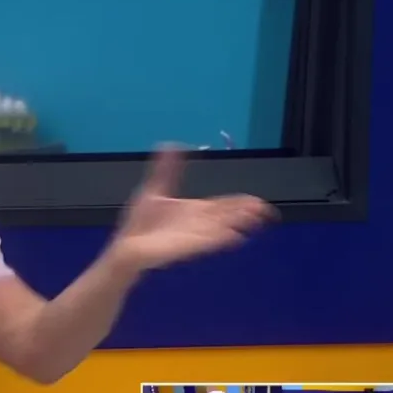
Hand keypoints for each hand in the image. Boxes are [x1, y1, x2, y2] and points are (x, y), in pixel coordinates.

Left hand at [109, 146, 275, 271]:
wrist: (127, 245)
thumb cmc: (142, 223)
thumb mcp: (156, 189)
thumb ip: (166, 168)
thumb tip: (171, 143)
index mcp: (196, 210)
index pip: (225, 205)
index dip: (242, 203)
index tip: (259, 202)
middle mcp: (199, 224)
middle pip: (228, 217)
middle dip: (246, 214)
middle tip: (264, 211)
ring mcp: (193, 236)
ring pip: (221, 229)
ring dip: (237, 225)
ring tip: (253, 222)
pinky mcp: (184, 248)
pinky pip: (205, 243)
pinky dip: (219, 240)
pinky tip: (234, 237)